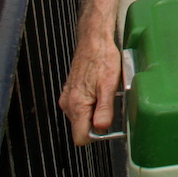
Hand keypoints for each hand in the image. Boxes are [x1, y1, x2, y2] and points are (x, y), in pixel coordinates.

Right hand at [58, 31, 121, 145]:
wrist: (94, 40)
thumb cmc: (102, 58)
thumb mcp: (109, 85)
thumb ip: (105, 109)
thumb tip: (101, 127)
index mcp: (77, 104)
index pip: (80, 137)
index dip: (95, 135)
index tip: (106, 123)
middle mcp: (68, 103)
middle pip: (81, 128)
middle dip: (96, 121)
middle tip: (109, 102)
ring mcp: (68, 97)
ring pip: (81, 117)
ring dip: (94, 111)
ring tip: (104, 93)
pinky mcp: (70, 92)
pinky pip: (80, 107)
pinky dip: (91, 103)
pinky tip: (99, 89)